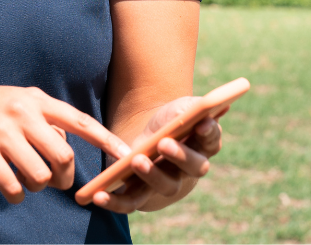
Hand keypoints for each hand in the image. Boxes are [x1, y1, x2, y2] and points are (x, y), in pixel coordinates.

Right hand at [0, 78, 131, 204]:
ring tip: (24, 179)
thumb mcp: (17, 101)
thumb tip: (64, 151)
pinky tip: (9, 188)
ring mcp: (2, 133)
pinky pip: (13, 188)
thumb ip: (44, 120)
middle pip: (64, 158)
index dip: (106, 140)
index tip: (127, 155)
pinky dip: (16, 195)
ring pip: (40, 177)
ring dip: (37, 187)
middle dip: (64, 178)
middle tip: (54, 181)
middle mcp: (22, 113)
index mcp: (35, 100)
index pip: (79, 121)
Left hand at [90, 97, 224, 213]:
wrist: (148, 136)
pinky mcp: (142, 194)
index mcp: (204, 144)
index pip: (212, 140)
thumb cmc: (170, 120)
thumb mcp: (181, 107)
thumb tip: (205, 110)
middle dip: (180, 155)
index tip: (201, 123)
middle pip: (193, 167)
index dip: (209, 132)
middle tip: (164, 143)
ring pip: (165, 186)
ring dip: (151, 175)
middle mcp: (190, 169)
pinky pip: (131, 202)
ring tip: (136, 160)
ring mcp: (166, 184)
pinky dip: (115, 202)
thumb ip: (194, 107)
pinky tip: (98, 196)